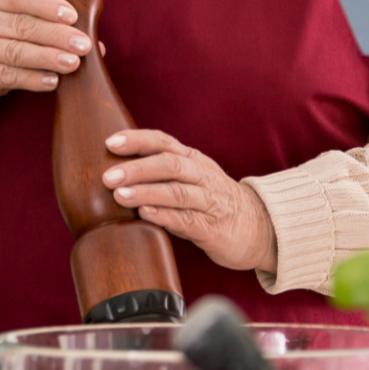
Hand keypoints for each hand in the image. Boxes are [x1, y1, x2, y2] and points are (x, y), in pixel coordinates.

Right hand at [0, 0, 88, 146]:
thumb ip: (51, 36)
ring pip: (15, 51)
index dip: (48, 5)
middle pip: (23, 26)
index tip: (73, 16)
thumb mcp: (17, 38)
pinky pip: (5, 75)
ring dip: (47, 57)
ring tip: (73, 64)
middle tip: (83, 45)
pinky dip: (31, 79)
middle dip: (57, 35)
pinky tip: (52, 82)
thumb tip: (97, 44)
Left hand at [102, 129, 277, 272]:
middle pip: (170, 165)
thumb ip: (162, 172)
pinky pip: (188, 221)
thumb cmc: (213, 201)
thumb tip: (115, 169)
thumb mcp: (192, 178)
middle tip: (108, 176)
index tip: (110, 142)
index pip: (164, 142)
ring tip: (120, 195)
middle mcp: (202, 176)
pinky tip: (145, 214)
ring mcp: (210, 202)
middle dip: (137, 168)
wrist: (260, 226)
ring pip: (178, 192)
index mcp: (193, 161)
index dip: (138, 140)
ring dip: (147, 192)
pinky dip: (165, 216)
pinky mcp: (214, 229)